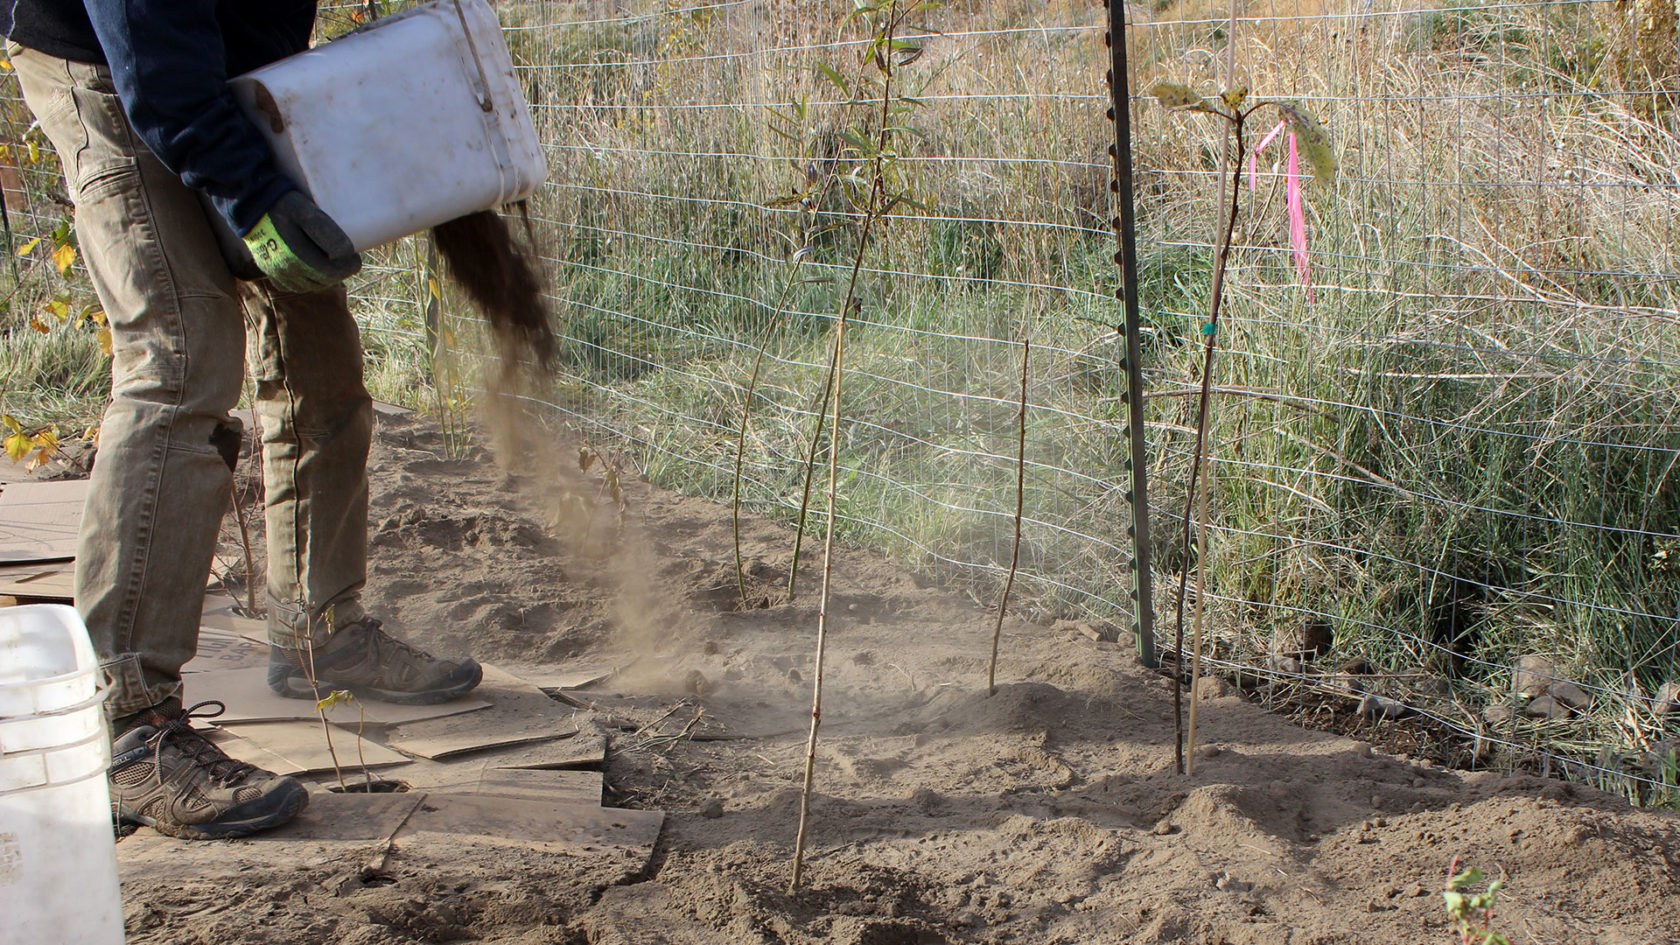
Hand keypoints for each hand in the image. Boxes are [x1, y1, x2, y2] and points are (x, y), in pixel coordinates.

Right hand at [241, 191, 361, 292]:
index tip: (355, 256)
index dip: (349, 266)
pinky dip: (306, 281)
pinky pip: (294, 286)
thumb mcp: (305, 211)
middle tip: (345, 258)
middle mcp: (287, 271)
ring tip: (330, 262)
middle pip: (324, 281)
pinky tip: (311, 269)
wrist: (250, 205)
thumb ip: (326, 231)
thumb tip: (345, 252)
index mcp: (298, 258)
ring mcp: (277, 273)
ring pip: (311, 285)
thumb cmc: (281, 205)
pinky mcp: (270, 271)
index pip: (334, 273)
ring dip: (325, 277)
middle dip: (339, 272)